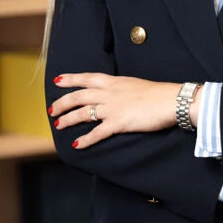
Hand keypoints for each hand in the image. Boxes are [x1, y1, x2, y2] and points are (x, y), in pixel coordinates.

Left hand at [49, 73, 180, 148]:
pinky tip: (77, 145)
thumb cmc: (158, 93)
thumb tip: (116, 94)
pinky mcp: (119, 123)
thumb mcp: (135, 84)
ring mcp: (113, 108)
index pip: (87, 78)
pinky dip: (85, 139)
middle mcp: (109, 93)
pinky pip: (97, 132)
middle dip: (63, 103)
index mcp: (114, 81)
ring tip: (58, 125)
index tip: (57, 81)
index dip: (70, 79)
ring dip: (69, 120)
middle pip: (79, 96)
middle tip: (51, 110)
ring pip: (83, 113)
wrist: (171, 100)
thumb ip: (122, 89)